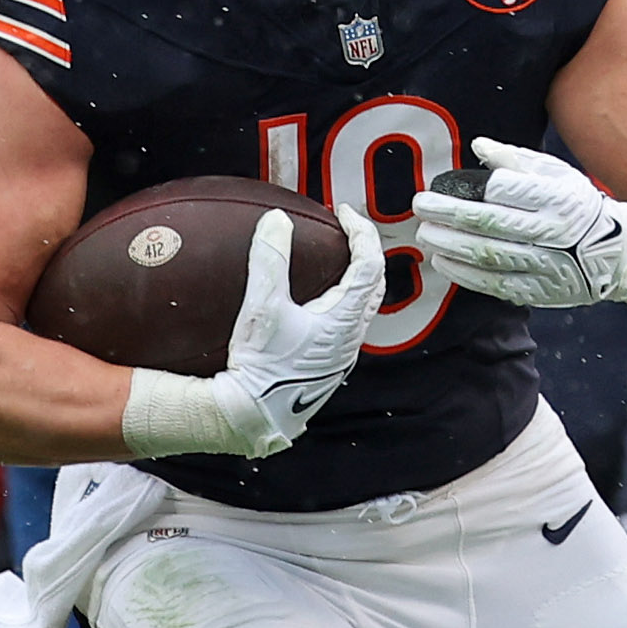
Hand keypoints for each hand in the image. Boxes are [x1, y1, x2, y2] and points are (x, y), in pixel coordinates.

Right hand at [125, 203, 383, 460]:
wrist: (252, 415)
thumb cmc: (261, 367)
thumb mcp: (263, 308)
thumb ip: (269, 259)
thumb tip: (276, 220)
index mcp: (344, 319)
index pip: (369, 263)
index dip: (361, 231)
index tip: (343, 212)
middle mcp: (351, 337)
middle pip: (374, 285)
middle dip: (365, 252)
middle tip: (347, 232)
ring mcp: (341, 354)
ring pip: (363, 307)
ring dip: (355, 279)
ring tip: (333, 262)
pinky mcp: (327, 365)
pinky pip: (346, 325)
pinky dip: (341, 302)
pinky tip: (314, 302)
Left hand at [412, 139, 626, 311]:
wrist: (616, 253)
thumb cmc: (577, 206)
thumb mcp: (556, 173)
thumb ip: (515, 160)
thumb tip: (478, 146)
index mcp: (557, 197)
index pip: (508, 190)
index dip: (471, 190)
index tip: (440, 187)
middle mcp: (553, 231)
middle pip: (491, 223)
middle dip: (449, 214)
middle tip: (420, 206)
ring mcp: (547, 264)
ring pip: (489, 255)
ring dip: (451, 244)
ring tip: (425, 233)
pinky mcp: (539, 291)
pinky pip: (495, 283)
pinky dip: (464, 273)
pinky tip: (442, 261)